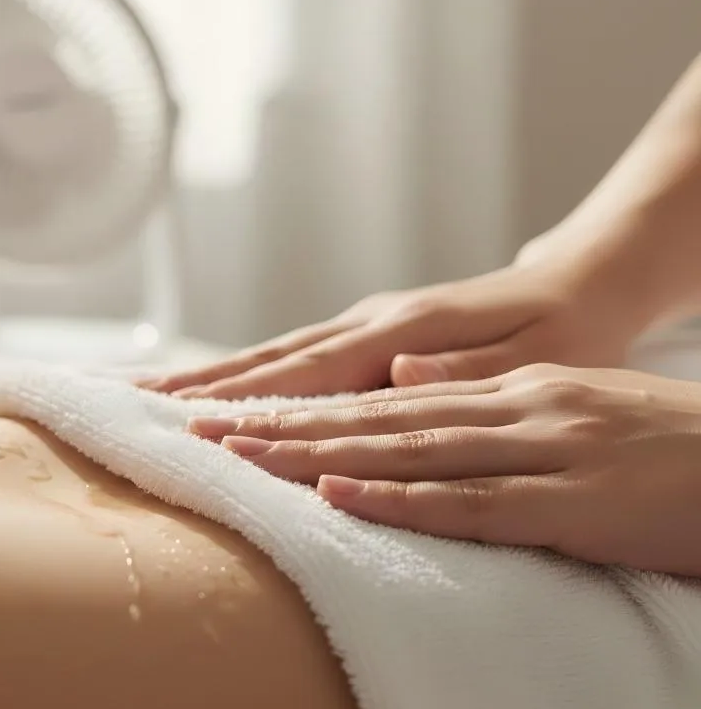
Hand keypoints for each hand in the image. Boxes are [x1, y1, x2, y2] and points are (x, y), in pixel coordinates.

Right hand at [145, 259, 644, 399]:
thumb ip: (467, 372)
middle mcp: (372, 322)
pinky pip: (295, 357)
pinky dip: (247, 371)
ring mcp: (366, 324)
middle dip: (201, 383)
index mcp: (403, 333)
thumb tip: (401, 378)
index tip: (191, 425)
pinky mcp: (369, 333)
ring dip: (211, 374)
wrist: (580, 284)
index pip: (309, 376)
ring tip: (149, 391)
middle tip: (129, 400)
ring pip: (274, 353)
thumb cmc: (566, 330)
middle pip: (271, 359)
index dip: (249, 403)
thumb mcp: (537, 357)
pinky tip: (219, 386)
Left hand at [188, 364, 700, 572]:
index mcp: (507, 391)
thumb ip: (484, 407)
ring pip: (408, 451)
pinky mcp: (572, 500)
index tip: (237, 418)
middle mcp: (511, 408)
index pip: (385, 402)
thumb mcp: (566, 410)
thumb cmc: (660, 445)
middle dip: (287, 426)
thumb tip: (406, 397)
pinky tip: (343, 494)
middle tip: (208, 431)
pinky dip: (401, 497)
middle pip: (377, 418)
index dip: (307, 409)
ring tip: (246, 458)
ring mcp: (541, 450)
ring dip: (320, 455)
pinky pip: (471, 501)